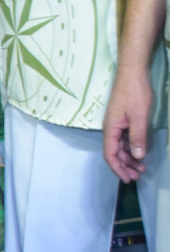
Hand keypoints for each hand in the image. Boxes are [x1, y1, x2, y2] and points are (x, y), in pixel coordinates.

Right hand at [103, 65, 152, 180]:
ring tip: (141, 167)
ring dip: (129, 158)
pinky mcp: (123, 120)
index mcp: (111, 129)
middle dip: (125, 166)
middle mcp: (111, 128)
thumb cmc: (134, 93)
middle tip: (138, 176)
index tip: (128, 179)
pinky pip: (125, 139)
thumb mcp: (139, 116)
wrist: (133, 72)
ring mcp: (117, 124)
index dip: (118, 168)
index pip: (110, 154)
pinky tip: (140, 152)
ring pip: (120, 147)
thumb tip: (137, 157)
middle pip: (115, 153)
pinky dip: (132, 148)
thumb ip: (137, 137)